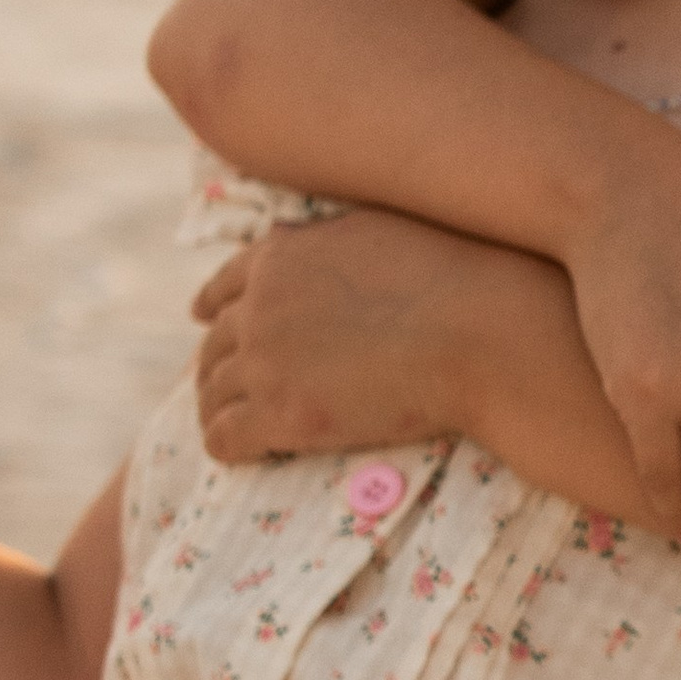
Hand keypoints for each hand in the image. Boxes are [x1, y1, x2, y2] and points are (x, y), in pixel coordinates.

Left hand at [192, 209, 518, 462]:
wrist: (477, 334)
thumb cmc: (449, 276)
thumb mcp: (376, 226)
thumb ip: (324, 237)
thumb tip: (297, 238)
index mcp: (279, 258)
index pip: (223, 287)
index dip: (211, 307)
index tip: (203, 319)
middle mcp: (258, 307)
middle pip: (214, 345)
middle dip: (216, 365)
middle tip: (222, 386)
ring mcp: (264, 363)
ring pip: (211, 393)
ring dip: (215, 409)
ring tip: (225, 426)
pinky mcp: (279, 416)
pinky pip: (225, 437)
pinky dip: (225, 445)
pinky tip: (237, 453)